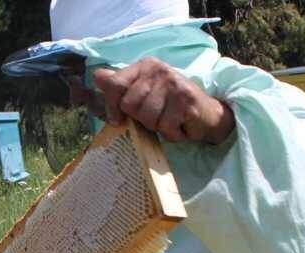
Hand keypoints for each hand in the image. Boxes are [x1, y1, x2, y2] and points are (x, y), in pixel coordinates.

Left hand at [92, 57, 234, 143]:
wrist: (206, 115)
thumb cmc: (170, 106)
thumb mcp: (143, 93)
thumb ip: (120, 86)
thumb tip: (97, 76)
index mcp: (145, 66)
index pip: (115, 84)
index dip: (112, 106)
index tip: (117, 119)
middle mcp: (159, 70)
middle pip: (130, 105)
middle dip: (140, 120)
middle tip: (156, 117)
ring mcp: (173, 83)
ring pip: (147, 118)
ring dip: (157, 128)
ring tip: (168, 120)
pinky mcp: (186, 100)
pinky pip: (165, 127)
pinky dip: (172, 134)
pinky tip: (179, 126)